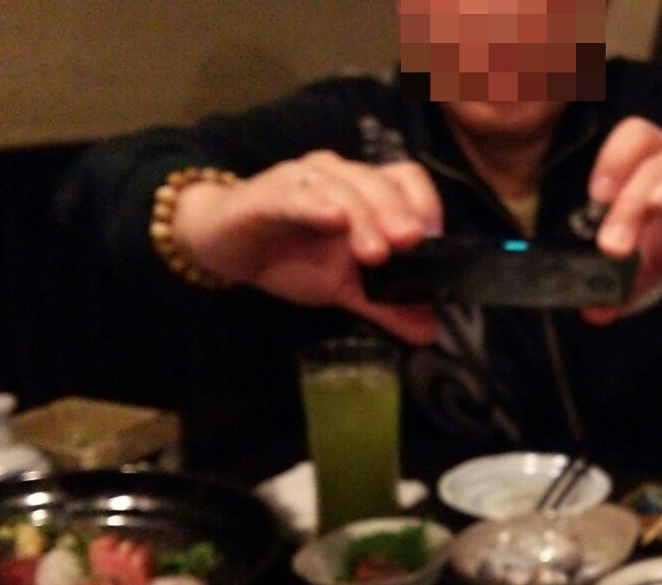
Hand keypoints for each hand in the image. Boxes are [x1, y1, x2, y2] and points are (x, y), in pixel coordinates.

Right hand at [170, 150, 442, 344]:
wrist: (226, 247)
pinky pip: (296, 195)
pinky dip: (316, 205)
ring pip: (342, 187)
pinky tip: (333, 219)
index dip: (424, 203)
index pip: (405, 179)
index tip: (435, 240)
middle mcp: (339, 176)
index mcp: (365, 191)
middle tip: (409, 245)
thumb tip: (431, 331)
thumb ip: (386, 305)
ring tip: (376, 253)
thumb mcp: (344, 287)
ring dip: (363, 217)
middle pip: (378, 183)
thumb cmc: (289, 257)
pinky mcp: (267, 194)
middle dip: (396, 213)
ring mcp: (303, 180)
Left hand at [582, 118, 661, 324]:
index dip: (611, 159)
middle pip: (654, 157)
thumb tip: (592, 312)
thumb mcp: (660, 260)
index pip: (630, 141)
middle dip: (631, 198)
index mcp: (654, 166)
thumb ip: (627, 282)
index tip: (595, 199)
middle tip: (616, 246)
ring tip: (660, 205)